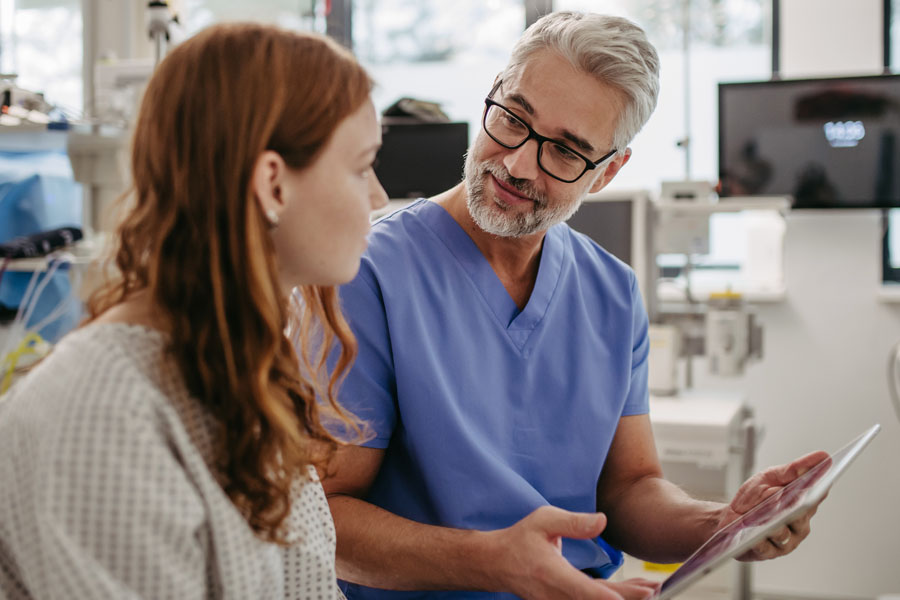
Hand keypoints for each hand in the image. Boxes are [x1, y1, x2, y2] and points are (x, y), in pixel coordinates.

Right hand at [486, 506, 658, 599]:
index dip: (613, 595)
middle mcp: (556, 594)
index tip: (640, 592)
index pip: (586, 590)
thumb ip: (573, 522)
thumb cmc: (519, 540)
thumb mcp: (543, 520)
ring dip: (623, 599)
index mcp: (552, 573)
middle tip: (654, 587)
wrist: (497, 563)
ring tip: (649, 589)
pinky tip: (628, 593)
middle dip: (629, 597)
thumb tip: (602, 521)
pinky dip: (611, 599)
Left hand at [717, 450, 829, 560]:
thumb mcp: (770, 478)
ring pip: (785, 534)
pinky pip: (766, 548)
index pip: (817, 495)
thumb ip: (793, 470)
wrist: (728, 518)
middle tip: (794, 499)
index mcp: (802, 504)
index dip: (822, 488)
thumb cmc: (753, 498)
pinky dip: (761, 541)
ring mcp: (785, 540)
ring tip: (767, 519)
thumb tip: (822, 457)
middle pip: (801, 516)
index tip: (824, 480)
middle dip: (796, 508)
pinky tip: (755, 536)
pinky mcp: (768, 552)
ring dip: (776, 526)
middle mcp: (799, 524)